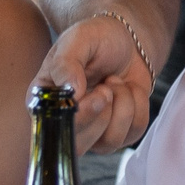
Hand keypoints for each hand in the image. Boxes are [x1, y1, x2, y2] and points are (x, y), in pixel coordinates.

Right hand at [38, 14, 155, 154]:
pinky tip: (129, 90)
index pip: (55, 129)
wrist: (126, 41)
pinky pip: (133, 133)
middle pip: (79, 146)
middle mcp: (65, 122)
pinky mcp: (118, 133)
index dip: (81, 116)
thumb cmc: (96, 39)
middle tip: (108, 86)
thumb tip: (72, 94)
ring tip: (116, 82)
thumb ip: (67, 63)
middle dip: (103, 115)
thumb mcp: (78, 40)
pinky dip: (139, 107)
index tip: (100, 92)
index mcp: (45, 103)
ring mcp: (92, 131)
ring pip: (110, 142)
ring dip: (123, 106)